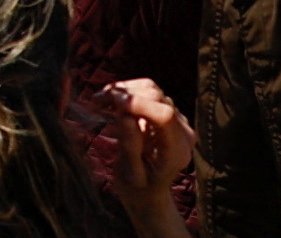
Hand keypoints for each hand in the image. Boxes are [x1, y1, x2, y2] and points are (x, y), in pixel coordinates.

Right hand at [98, 77, 196, 233]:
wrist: (147, 191)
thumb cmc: (137, 187)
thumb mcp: (130, 174)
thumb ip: (130, 147)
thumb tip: (125, 117)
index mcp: (177, 151)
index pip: (164, 116)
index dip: (137, 103)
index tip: (111, 100)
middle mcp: (183, 133)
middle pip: (157, 97)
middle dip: (126, 93)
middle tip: (97, 99)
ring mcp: (179, 121)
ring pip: (152, 90)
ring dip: (125, 90)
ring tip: (102, 99)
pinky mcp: (170, 113)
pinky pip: (149, 93)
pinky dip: (129, 92)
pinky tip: (112, 101)